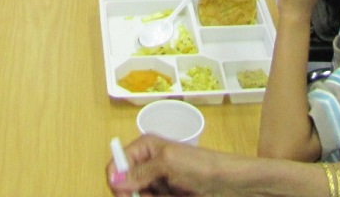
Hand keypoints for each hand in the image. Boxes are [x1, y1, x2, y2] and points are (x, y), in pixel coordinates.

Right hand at [107, 135, 226, 195]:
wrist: (226, 182)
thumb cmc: (198, 165)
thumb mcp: (167, 164)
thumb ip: (140, 172)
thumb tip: (114, 179)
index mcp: (144, 148)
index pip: (116, 164)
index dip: (116, 180)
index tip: (124, 195)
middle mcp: (146, 164)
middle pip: (124, 185)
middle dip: (136, 194)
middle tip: (152, 196)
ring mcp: (155, 181)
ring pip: (139, 196)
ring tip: (171, 195)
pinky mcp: (164, 194)